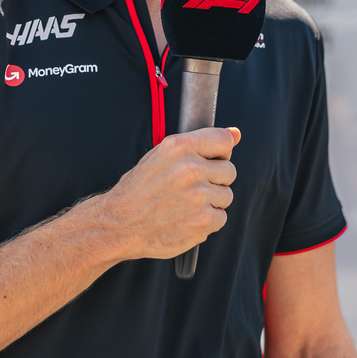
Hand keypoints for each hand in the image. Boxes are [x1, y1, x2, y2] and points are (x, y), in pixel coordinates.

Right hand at [92, 126, 240, 261]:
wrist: (120, 224)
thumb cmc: (139, 189)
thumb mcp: (162, 155)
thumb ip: (200, 143)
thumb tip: (236, 133)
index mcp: (179, 147)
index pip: (224, 141)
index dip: (220, 152)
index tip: (212, 160)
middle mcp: (190, 169)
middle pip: (229, 171)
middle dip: (214, 180)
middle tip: (191, 187)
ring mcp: (198, 197)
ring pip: (226, 196)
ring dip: (211, 202)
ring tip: (186, 204)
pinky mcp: (203, 221)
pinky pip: (221, 218)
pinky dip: (207, 221)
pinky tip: (186, 218)